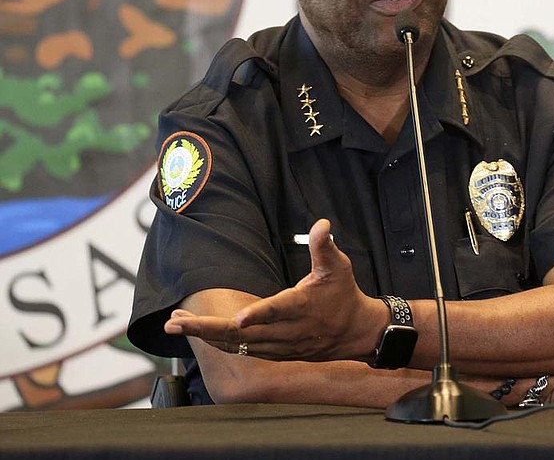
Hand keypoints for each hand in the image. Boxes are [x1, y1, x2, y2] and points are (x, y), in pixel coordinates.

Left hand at [164, 219, 385, 361]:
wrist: (355, 333)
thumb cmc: (343, 294)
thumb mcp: (339, 266)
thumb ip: (324, 246)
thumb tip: (321, 224)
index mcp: (302, 306)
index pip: (278, 310)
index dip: (259, 314)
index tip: (238, 319)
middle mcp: (287, 330)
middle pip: (242, 334)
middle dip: (206, 329)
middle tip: (174, 323)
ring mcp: (280, 346)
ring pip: (237, 345)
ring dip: (205, 335)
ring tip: (176, 323)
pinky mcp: (275, 353)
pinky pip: (242, 351)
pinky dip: (219, 343)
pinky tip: (200, 332)